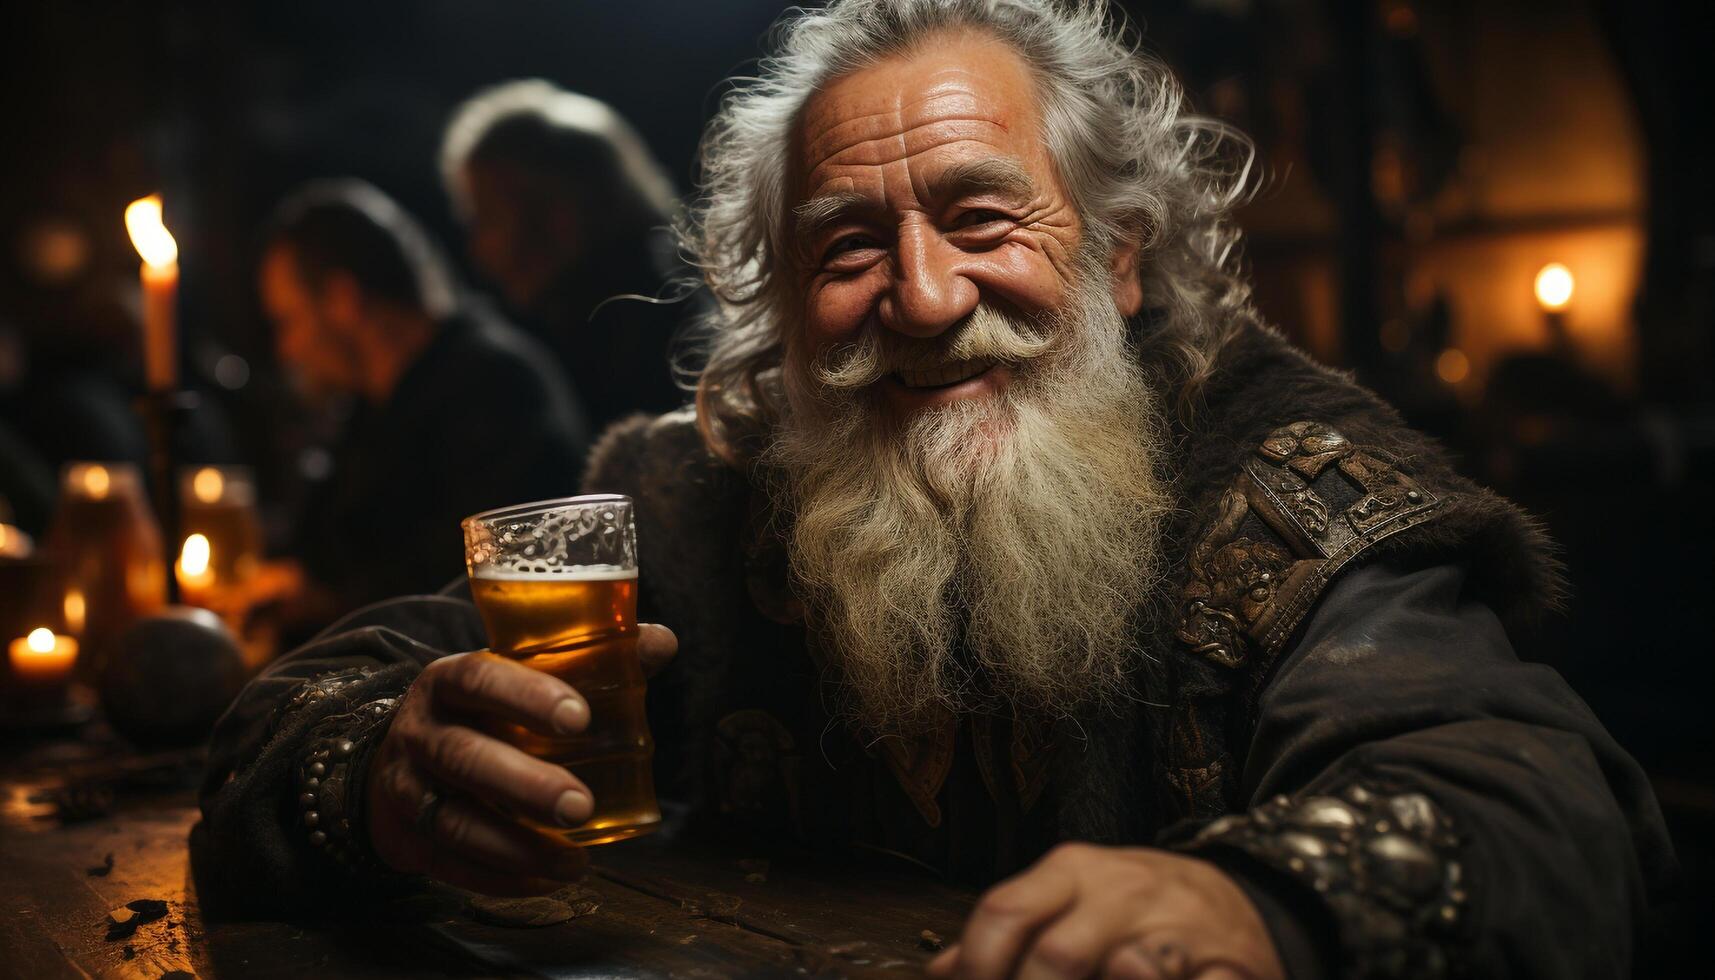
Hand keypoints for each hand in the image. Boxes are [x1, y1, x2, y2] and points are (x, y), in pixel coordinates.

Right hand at [363, 623, 677, 894]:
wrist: (399, 755)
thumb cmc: (483, 711)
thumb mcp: (519, 677)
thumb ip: (591, 659)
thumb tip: (661, 643)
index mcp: (450, 679)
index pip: (481, 679)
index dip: (527, 697)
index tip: (580, 718)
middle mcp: (421, 730)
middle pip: (466, 757)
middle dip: (525, 785)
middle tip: (581, 806)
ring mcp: (407, 785)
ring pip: (455, 820)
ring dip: (516, 847)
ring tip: (574, 863)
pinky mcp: (407, 835)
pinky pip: (449, 862)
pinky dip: (499, 878)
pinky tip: (546, 880)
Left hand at [927, 843, 1284, 979]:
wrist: (1239, 898)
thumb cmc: (1134, 910)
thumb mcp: (1068, 901)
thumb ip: (1010, 931)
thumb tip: (941, 971)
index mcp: (1073, 871)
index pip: (1005, 911)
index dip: (978, 969)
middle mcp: (1124, 891)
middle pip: (1057, 955)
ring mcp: (1180, 928)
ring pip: (1134, 969)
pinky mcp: (1233, 965)